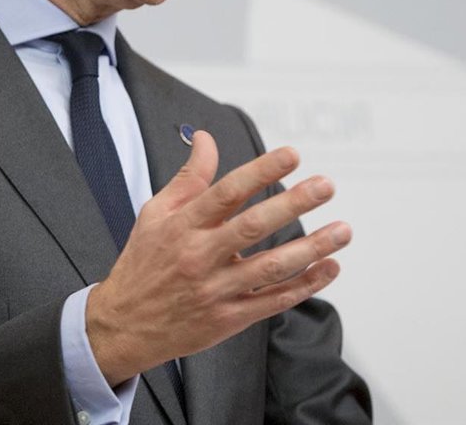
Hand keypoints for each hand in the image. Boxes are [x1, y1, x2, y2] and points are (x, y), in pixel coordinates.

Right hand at [84, 130, 351, 385]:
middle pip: (253, 226)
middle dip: (293, 203)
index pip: (226, 192)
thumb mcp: (155, 214)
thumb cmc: (143, 264)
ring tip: (342, 230)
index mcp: (182, 226)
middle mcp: (200, 256)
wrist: (124, 325)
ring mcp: (216, 290)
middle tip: (324, 186)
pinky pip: (273, 301)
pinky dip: (305, 285)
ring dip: (312, 248)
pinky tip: (329, 268)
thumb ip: (188, 177)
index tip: (291, 155)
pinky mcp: (228, 318)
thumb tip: (205, 139)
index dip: (260, 171)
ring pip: (271, 267)